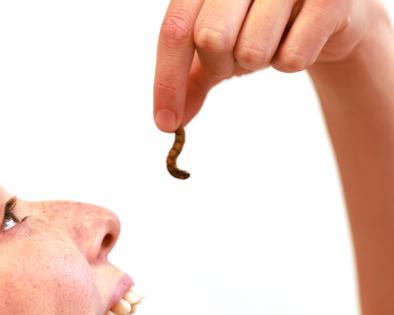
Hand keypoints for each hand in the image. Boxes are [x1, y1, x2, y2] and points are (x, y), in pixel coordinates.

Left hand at [153, 0, 376, 131]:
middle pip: (210, 38)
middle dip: (220, 64)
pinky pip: (292, 57)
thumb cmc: (265, 25)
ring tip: (275, 39)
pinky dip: (292, 61)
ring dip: (260, 60)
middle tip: (238, 55)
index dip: (167, 80)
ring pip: (251, 50)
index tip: (165, 123)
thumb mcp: (218, 50)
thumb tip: (167, 122)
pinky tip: (302, 38)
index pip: (176, 29)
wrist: (329, 12)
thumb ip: (187, 79)